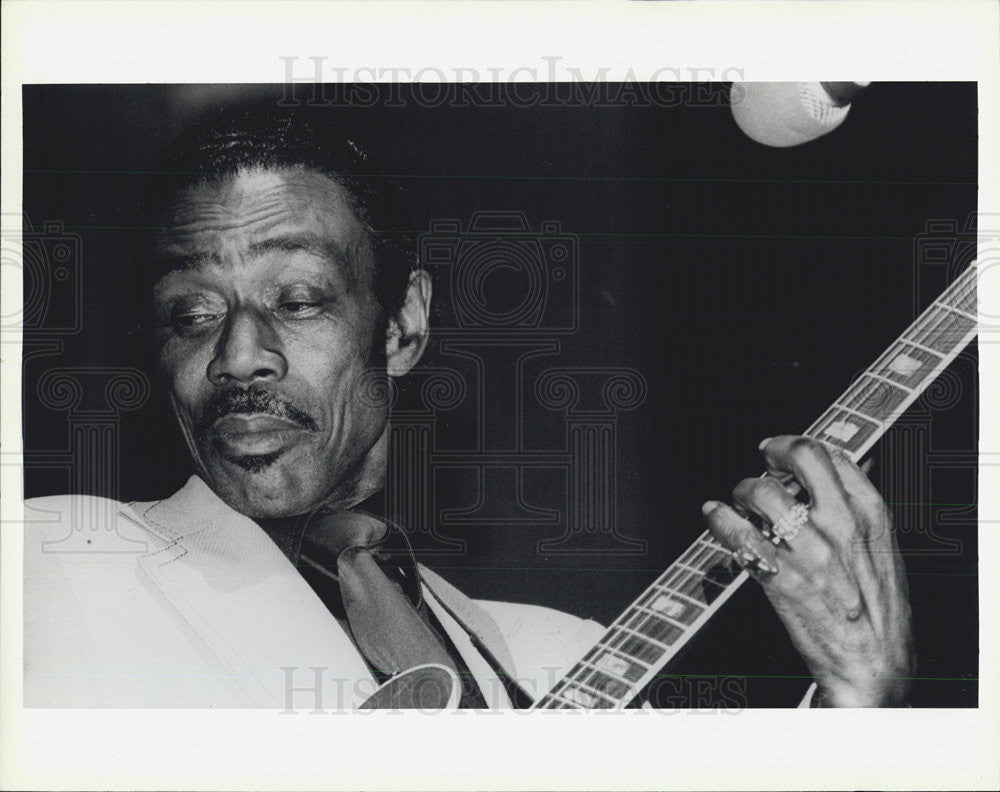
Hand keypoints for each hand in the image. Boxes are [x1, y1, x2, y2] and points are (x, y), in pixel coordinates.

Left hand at [702, 435, 914, 706]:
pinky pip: (739, 534)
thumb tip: (834, 476)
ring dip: (743, 490)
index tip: (783, 453)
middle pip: (801, 456)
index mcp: (870, 515)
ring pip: (762, 492)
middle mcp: (840, 525)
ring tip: (739, 500)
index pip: (832, 456)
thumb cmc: (878, 612)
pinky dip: (719, 519)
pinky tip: (715, 516)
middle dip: (774, 451)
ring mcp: (809, 550)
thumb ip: (857, 512)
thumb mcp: (882, 551)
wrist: (873, 666)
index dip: (799, 448)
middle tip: (761, 462)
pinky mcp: (780, 578)